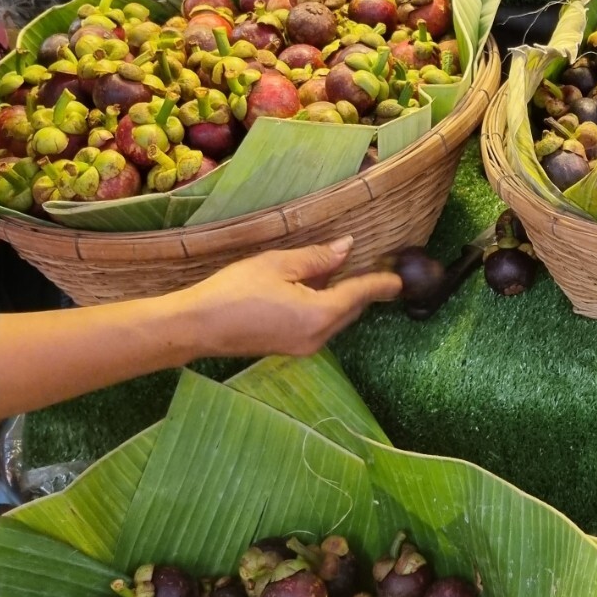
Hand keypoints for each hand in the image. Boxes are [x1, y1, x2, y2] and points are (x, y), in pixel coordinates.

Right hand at [177, 236, 401, 358]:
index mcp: (319, 315)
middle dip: (365, 290)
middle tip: (376, 268)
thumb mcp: (278, 265)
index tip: (401, 278)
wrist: (196, 327)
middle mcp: (319, 336)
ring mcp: (305, 346)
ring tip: (345, 273)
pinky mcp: (292, 348)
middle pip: (352, 309)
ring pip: (337, 319)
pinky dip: (327, 307)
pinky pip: (321, 325)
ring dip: (344, 298)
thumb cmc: (234, 290)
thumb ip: (318, 258)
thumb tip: (347, 248)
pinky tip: (317, 289)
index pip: (361, 294)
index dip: (382, 283)